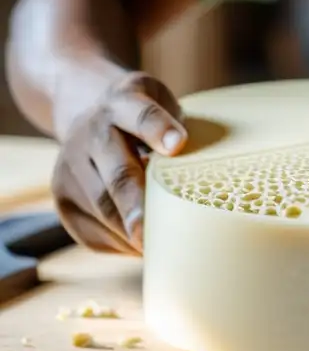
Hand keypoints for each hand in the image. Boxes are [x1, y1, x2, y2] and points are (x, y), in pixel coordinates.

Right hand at [51, 71, 186, 254]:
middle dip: (136, 204)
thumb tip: (203, 165)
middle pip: (117, 174)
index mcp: (123, 104)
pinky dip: (120, 245)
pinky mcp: (63, 199)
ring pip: (102, 209)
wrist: (88, 111)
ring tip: (165, 249)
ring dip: (132, 233)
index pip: (140, 115)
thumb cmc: (143, 115)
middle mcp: (90, 135)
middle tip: (153, 230)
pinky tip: (143, 249)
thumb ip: (181, 125)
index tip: (178, 144)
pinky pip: (91, 232)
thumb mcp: (162, 101)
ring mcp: (70, 168)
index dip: (158, 129)